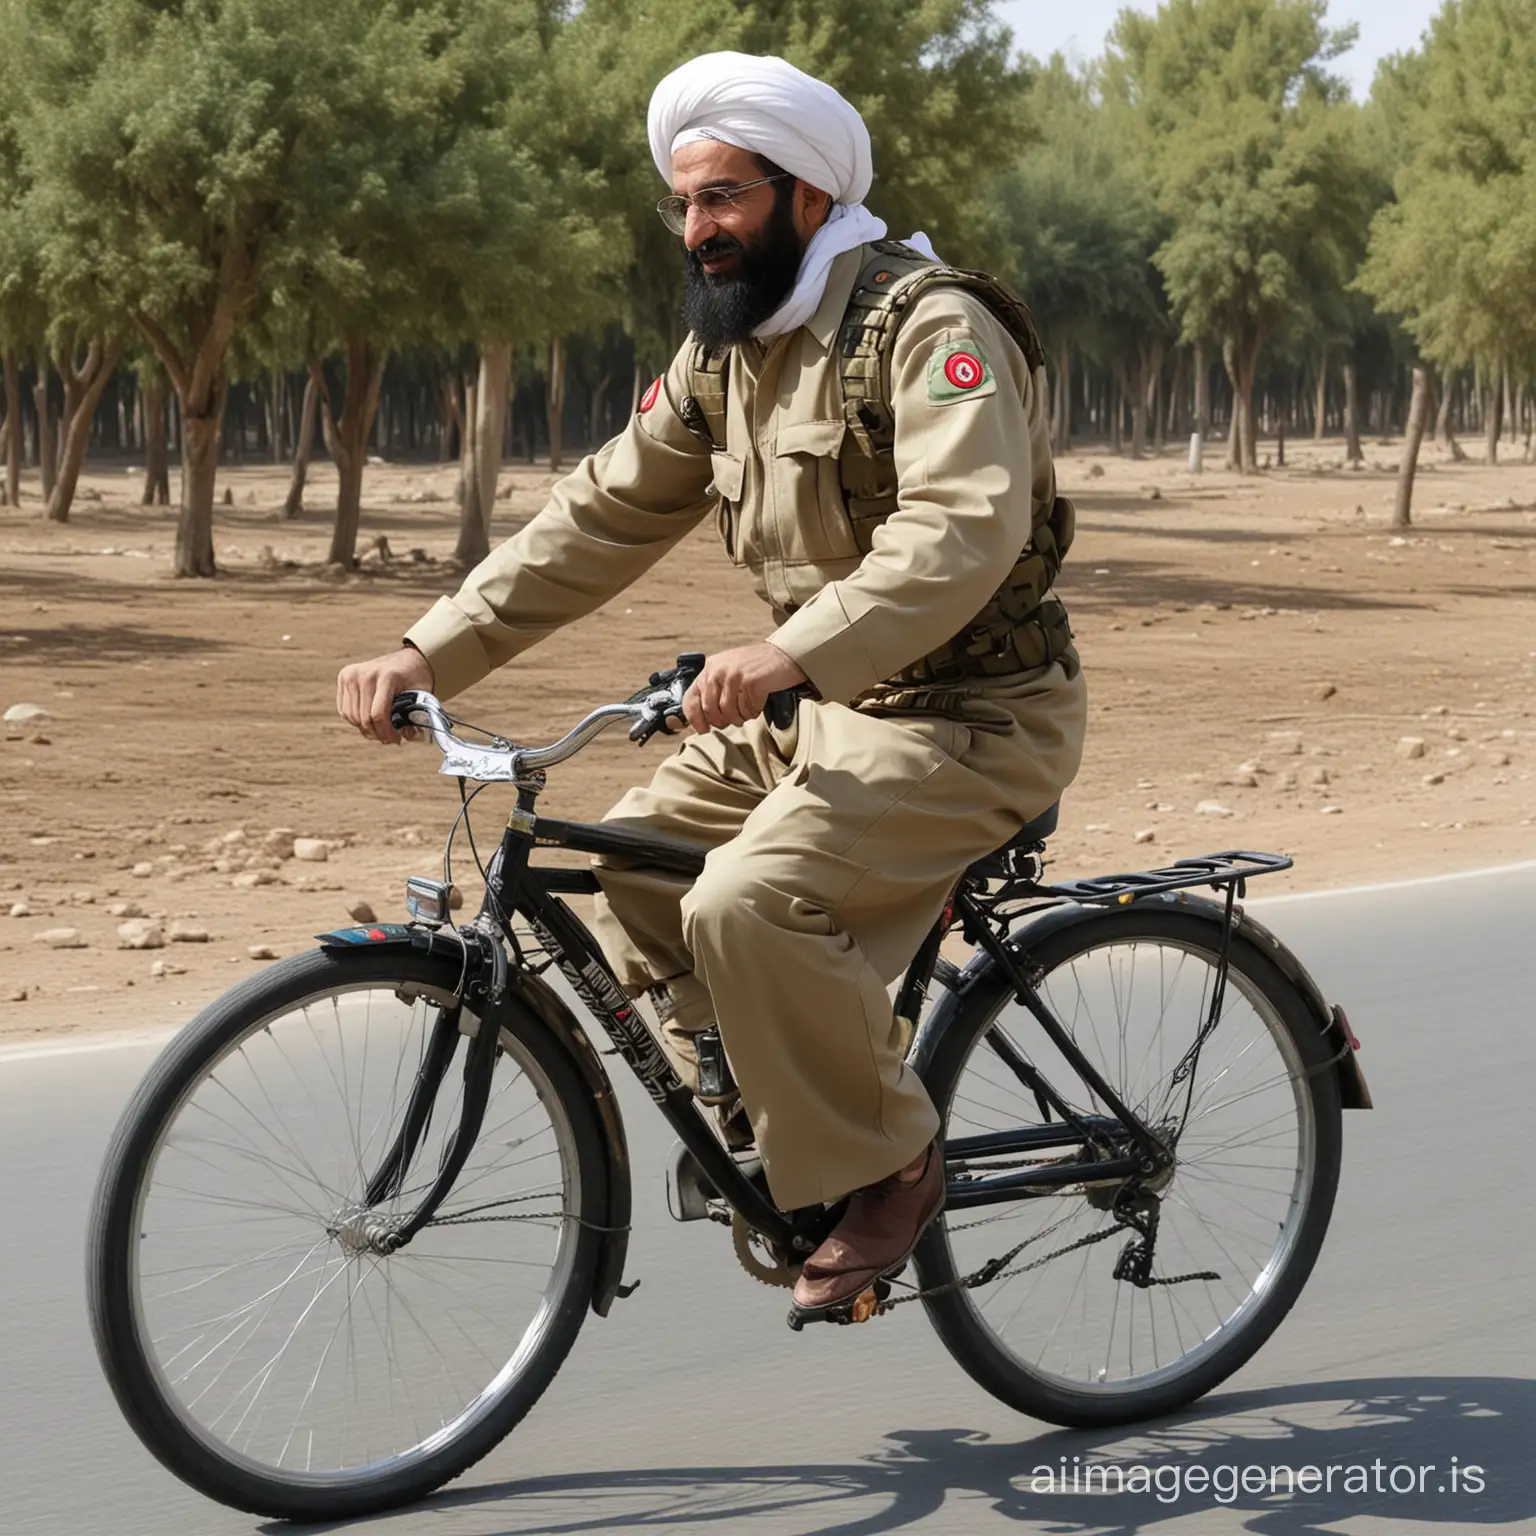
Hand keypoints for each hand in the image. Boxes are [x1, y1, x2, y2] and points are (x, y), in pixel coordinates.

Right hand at [337, 646, 434, 744]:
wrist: (407, 659)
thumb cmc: (416, 678)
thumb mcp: (422, 695)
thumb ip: (416, 716)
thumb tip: (408, 736)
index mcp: (387, 677)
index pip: (378, 714)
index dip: (386, 733)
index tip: (396, 740)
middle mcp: (366, 673)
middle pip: (363, 717)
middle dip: (377, 734)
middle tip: (389, 740)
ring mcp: (352, 674)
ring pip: (351, 716)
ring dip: (365, 729)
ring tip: (380, 732)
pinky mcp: (344, 677)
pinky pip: (344, 709)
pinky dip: (355, 720)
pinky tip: (370, 722)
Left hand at [682, 643, 806, 733]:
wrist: (785, 656)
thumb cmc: (758, 668)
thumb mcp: (729, 672)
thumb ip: (714, 690)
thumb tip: (703, 718)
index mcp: (710, 668)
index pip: (691, 698)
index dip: (695, 719)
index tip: (703, 730)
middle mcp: (718, 670)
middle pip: (709, 710)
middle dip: (721, 721)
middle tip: (734, 719)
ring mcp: (734, 675)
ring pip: (728, 712)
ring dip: (739, 717)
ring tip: (748, 709)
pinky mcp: (750, 682)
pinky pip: (746, 710)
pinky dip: (753, 712)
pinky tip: (758, 702)